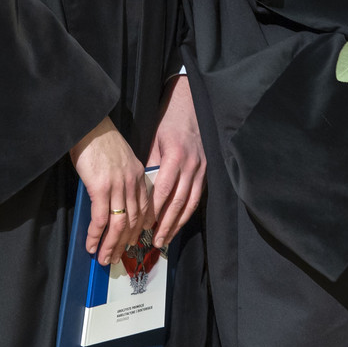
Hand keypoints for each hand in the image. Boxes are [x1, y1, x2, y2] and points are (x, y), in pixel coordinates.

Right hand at [70, 118, 151, 265]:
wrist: (89, 124)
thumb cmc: (99, 140)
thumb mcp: (120, 158)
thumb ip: (123, 178)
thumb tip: (113, 200)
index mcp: (138, 175)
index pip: (144, 209)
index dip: (139, 229)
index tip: (133, 242)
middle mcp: (132, 182)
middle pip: (133, 221)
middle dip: (125, 243)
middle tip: (116, 258)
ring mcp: (117, 185)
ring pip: (118, 224)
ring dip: (111, 244)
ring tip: (104, 258)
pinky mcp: (100, 187)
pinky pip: (101, 218)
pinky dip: (96, 235)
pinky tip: (91, 245)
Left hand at [145, 76, 204, 247]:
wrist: (191, 104)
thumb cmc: (169, 121)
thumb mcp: (154, 140)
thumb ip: (149, 165)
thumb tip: (140, 190)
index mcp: (176, 156)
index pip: (164, 191)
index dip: (154, 210)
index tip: (143, 226)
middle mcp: (192, 165)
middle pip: (178, 202)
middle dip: (166, 224)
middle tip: (155, 242)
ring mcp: (202, 168)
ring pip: (190, 203)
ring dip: (177, 223)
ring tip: (166, 239)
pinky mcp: (207, 170)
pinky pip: (197, 196)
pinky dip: (187, 213)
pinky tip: (178, 223)